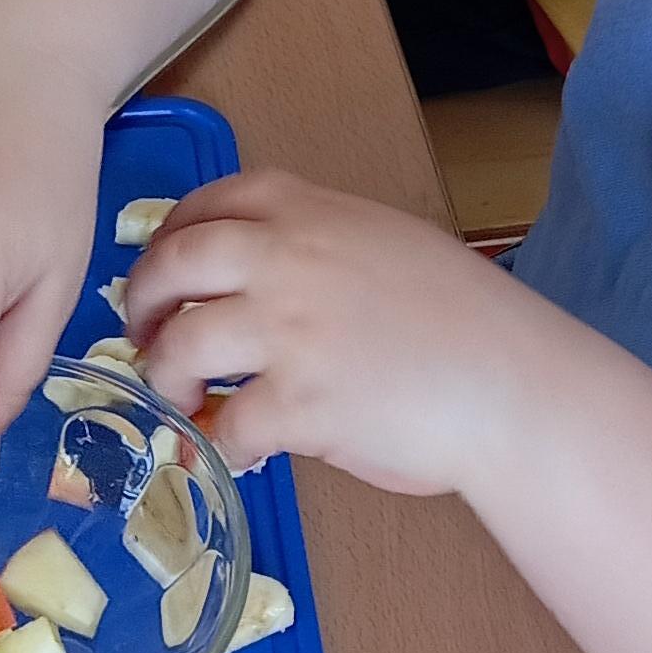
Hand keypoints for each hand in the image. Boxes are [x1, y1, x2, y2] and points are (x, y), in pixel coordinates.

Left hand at [126, 166, 532, 498]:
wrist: (510, 381)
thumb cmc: (462, 316)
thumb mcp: (385, 242)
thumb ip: (317, 243)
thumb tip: (259, 277)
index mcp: (309, 212)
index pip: (209, 203)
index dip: (169, 235)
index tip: (161, 265)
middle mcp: (286, 260)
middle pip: (172, 265)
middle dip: (141, 301)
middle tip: (143, 333)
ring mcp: (287, 331)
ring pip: (181, 346)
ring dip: (167, 376)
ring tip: (181, 398)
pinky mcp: (297, 405)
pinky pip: (227, 426)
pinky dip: (222, 443)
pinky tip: (239, 449)